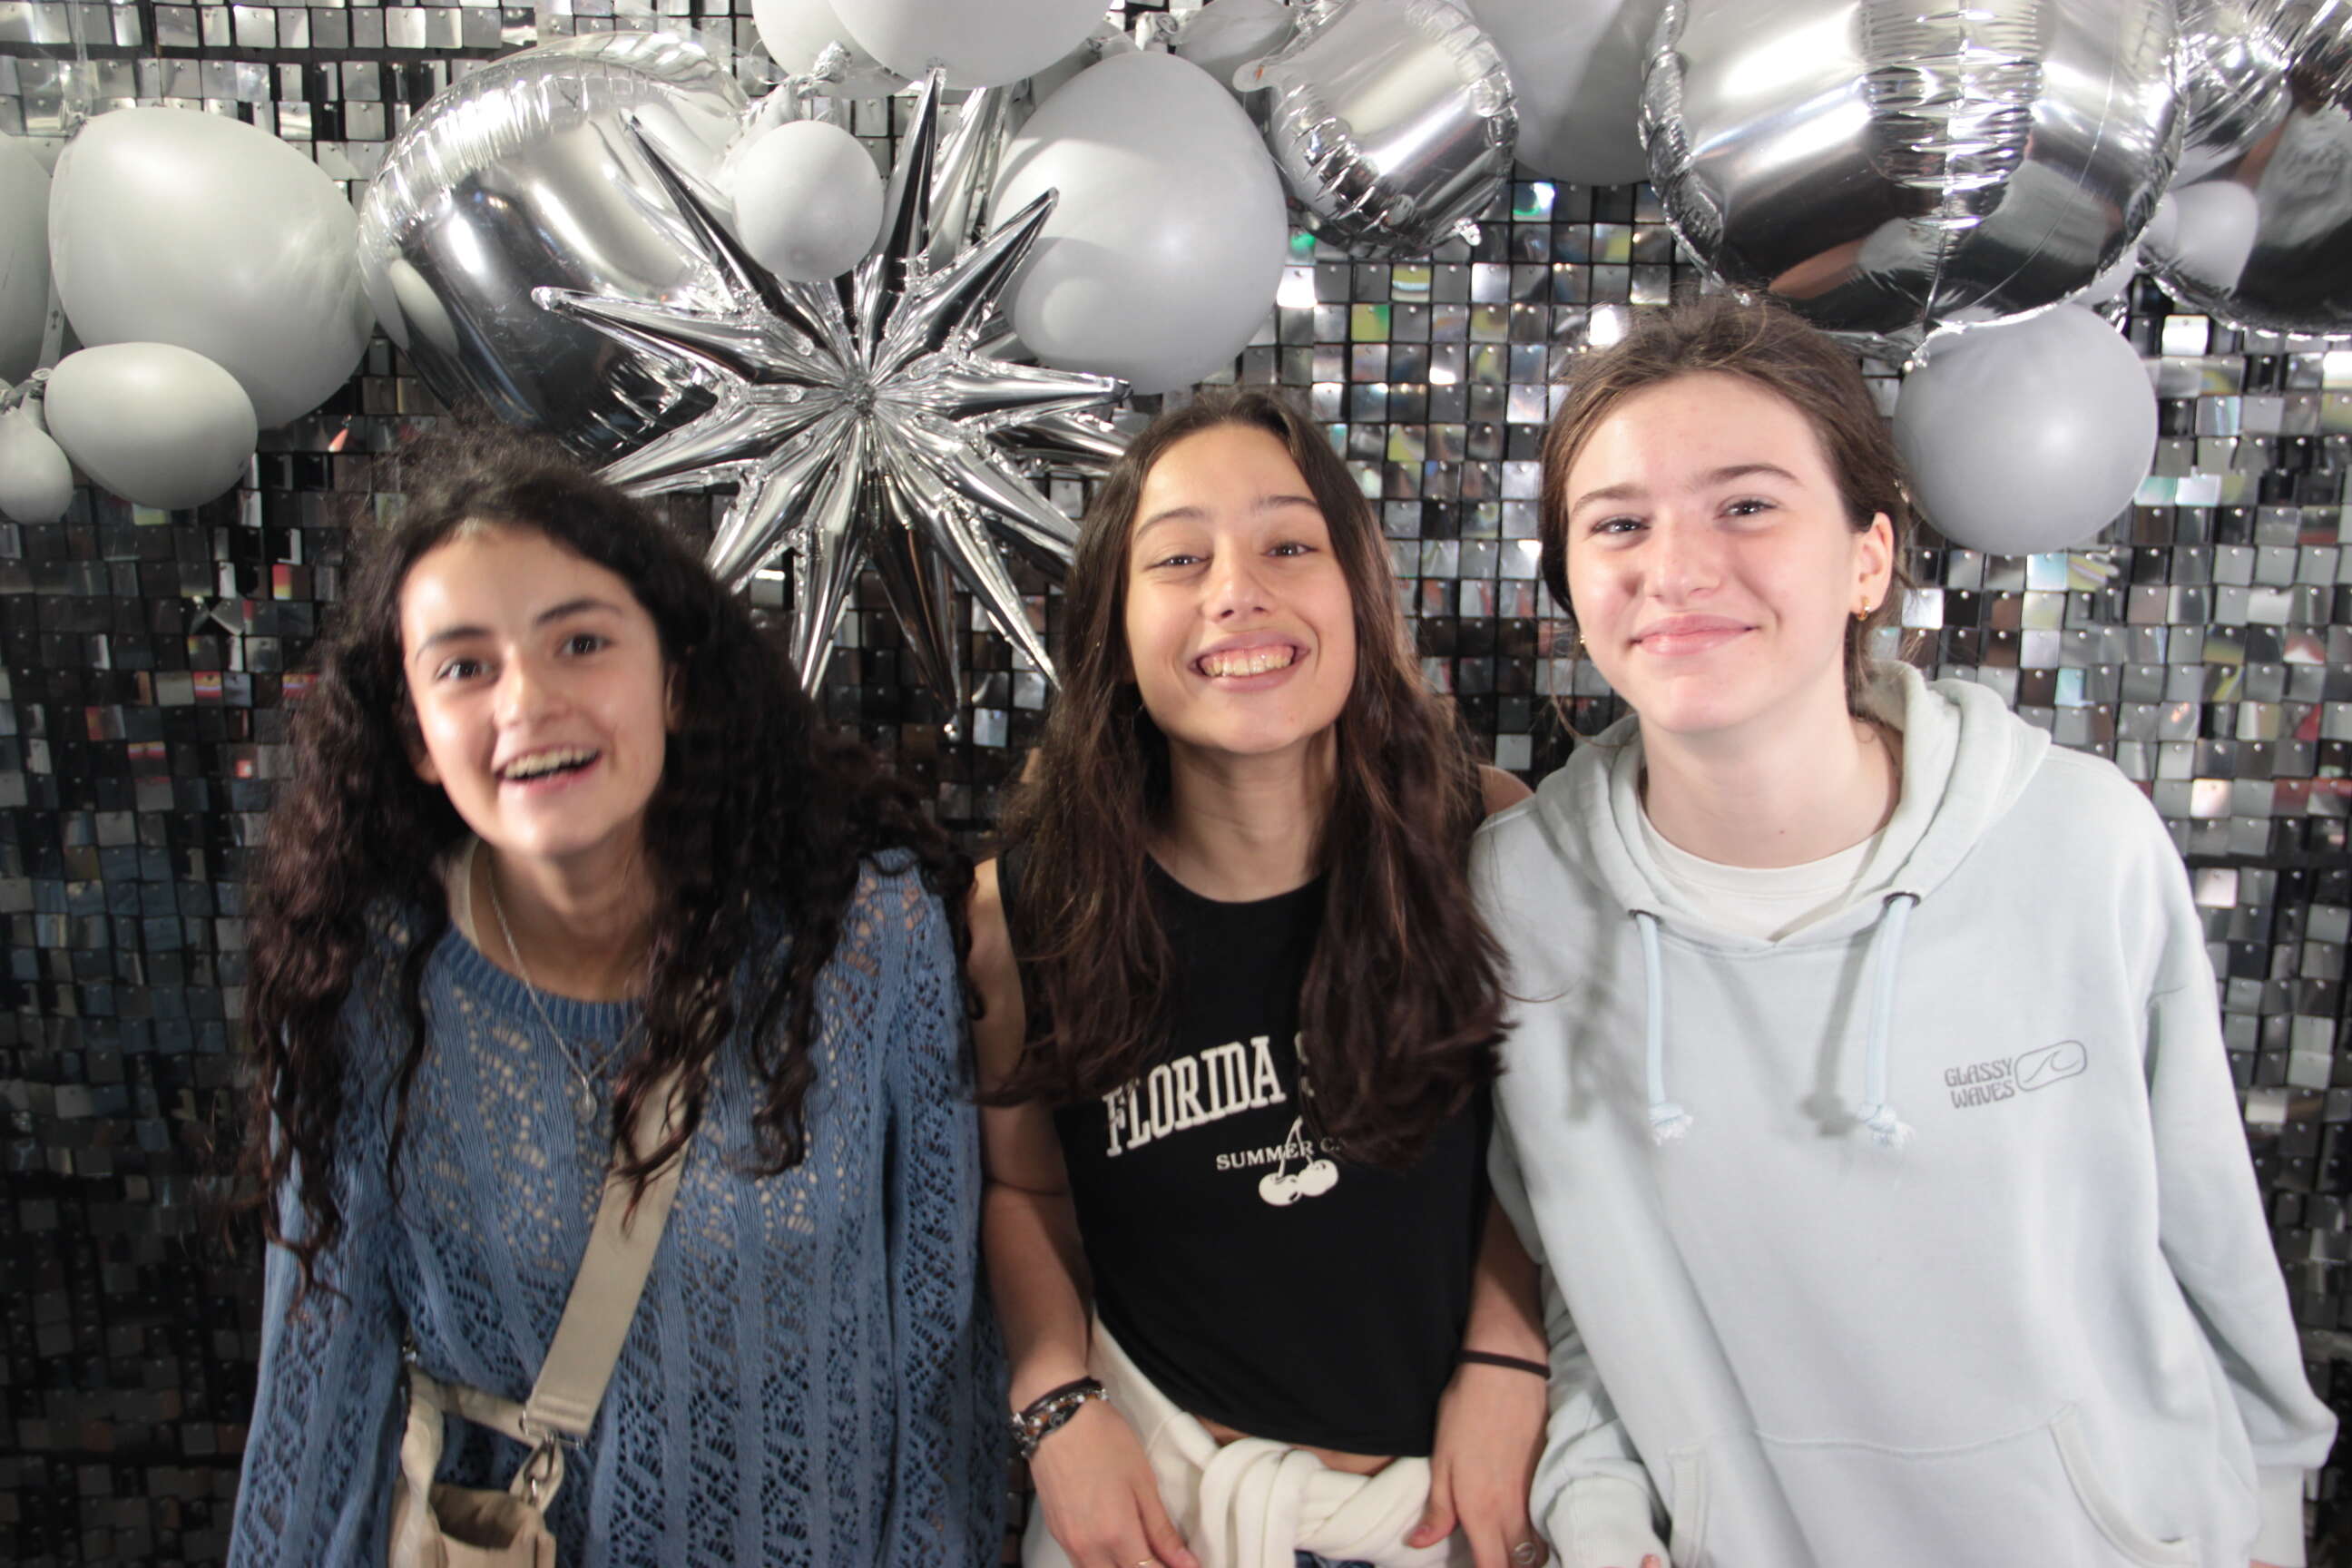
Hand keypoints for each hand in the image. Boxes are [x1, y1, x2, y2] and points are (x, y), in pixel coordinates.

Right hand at [1027, 1397, 1198, 1567]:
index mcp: (1116, 1535)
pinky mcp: (1056, 1533)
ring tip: (1142, 1552)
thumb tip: (1185, 1562)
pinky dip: (1103, 1562)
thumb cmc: (1103, 1440)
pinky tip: (1115, 1545)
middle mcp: (1088, 1548)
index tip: (1186, 1565)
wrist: (1056, 1417)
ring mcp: (1068, 1542)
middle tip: (1163, 1558)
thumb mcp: (1143, 1482)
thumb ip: (1162, 1530)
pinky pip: (1081, 1563)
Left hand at [1410, 1360, 1549, 1567]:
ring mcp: (1532, 1494)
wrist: (1505, 1372)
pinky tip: (1524, 1530)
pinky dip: (1537, 1536)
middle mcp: (1511, 1510)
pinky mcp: (1542, 1478)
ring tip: (1508, 1552)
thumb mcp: (1441, 1460)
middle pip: (1521, 1564)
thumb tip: (1419, 1543)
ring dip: (1526, 1558)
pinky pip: (1543, 1522)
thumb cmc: (1465, 1413)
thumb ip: (1437, 1509)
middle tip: (1491, 1560)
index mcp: (1480, 1509)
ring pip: (1537, 1547)